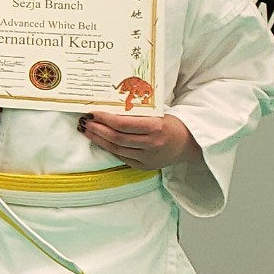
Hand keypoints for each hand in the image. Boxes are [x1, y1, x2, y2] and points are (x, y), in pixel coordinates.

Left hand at [79, 109, 198, 169]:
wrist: (188, 144)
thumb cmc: (171, 124)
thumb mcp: (157, 114)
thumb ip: (136, 113)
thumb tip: (109, 108)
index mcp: (156, 128)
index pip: (123, 124)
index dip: (105, 119)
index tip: (93, 113)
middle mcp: (151, 144)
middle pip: (116, 137)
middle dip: (97, 129)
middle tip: (85, 121)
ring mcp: (147, 158)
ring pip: (116, 149)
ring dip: (99, 139)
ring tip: (87, 131)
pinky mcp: (144, 166)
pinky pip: (122, 157)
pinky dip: (109, 148)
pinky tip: (100, 141)